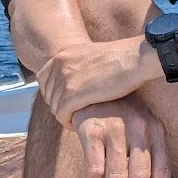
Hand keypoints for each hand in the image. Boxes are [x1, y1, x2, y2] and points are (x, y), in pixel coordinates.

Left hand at [37, 38, 152, 126]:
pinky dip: (68, 122)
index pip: (43, 78)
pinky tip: (78, 124)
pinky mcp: (72, 94)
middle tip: (74, 113)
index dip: (53, 93)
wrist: (134, 58)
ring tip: (78, 119)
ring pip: (55, 107)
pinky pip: (62, 114)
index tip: (66, 101)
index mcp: (62, 54)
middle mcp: (59, 64)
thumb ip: (76, 67)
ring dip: (65, 116)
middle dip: (60, 106)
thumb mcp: (90, 56)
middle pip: (48, 94)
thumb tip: (71, 83)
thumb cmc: (122, 59)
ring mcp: (64, 79)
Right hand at [72, 98, 170, 177]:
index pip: (163, 169)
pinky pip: (95, 169)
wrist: (90, 86)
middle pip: (140, 177)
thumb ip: (148, 153)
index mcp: (156, 129)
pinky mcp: (91, 130)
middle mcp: (139, 128)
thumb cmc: (119, 115)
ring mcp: (115, 128)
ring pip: (117, 177)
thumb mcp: (141, 127)